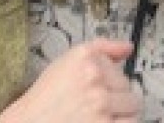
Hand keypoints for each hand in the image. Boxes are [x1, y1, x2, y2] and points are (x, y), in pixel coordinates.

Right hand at [0, 38, 140, 122]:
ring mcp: (101, 103)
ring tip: (99, 115)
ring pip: (133, 106)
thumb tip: (127, 47)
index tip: (96, 88)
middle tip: (94, 104)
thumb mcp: (67, 62)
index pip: (118, 66)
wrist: (29, 122)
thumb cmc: (46, 98)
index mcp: (85, 57)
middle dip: (114, 96)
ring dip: (120, 113)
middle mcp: (93, 77)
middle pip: (127, 86)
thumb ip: (100, 49)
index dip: (107, 81)